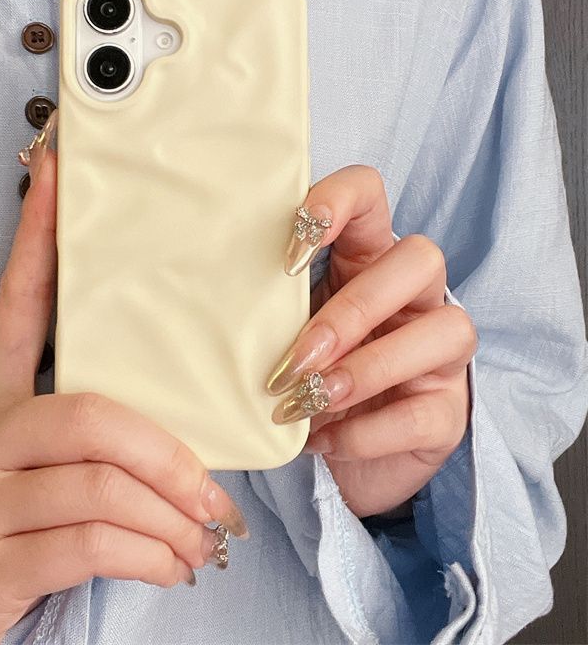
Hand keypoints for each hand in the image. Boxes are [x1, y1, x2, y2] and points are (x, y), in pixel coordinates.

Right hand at [0, 117, 247, 644]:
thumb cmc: (4, 521)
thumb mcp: (32, 465)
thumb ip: (90, 436)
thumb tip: (186, 439)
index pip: (16, 304)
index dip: (39, 237)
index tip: (58, 171)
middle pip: (89, 413)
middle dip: (169, 456)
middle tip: (215, 494)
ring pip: (101, 484)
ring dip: (172, 518)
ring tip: (204, 541)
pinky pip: (92, 545)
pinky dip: (151, 557)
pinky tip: (173, 568)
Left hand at [266, 165, 476, 517]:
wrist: (337, 460)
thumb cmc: (303, 378)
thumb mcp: (281, 330)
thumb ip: (265, 304)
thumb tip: (207, 286)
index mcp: (366, 259)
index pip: (371, 194)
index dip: (339, 202)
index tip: (288, 254)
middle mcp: (414, 296)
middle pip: (420, 258)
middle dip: (354, 309)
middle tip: (298, 357)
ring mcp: (441, 354)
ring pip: (445, 328)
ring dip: (366, 368)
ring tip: (309, 400)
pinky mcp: (448, 413)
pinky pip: (424, 412)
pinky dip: (367, 430)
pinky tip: (324, 440)